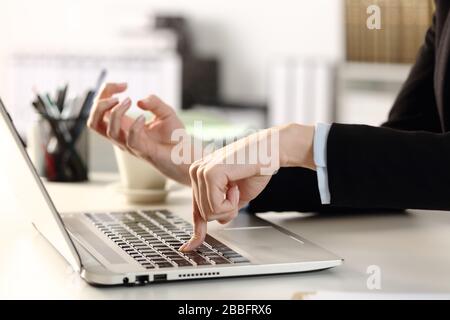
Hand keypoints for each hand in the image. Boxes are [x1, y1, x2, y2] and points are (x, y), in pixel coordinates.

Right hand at [87, 83, 192, 184]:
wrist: (185, 154)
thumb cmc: (173, 136)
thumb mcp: (165, 112)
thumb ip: (154, 102)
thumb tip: (140, 101)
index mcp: (124, 125)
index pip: (101, 109)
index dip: (106, 92)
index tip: (124, 84)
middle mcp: (123, 135)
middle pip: (94, 122)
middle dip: (99, 104)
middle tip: (118, 96)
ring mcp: (131, 144)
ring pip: (108, 131)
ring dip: (115, 113)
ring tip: (128, 101)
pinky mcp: (143, 151)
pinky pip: (130, 141)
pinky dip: (135, 127)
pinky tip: (143, 117)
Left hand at [179, 123, 314, 251]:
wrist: (270, 151)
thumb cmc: (256, 169)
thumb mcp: (236, 196)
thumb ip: (224, 208)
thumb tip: (218, 222)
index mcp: (200, 176)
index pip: (196, 210)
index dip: (196, 232)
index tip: (189, 248)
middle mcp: (195, 172)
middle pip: (205, 215)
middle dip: (226, 211)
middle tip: (237, 192)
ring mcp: (200, 171)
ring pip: (209, 214)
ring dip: (230, 206)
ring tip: (237, 186)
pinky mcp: (209, 174)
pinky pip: (216, 207)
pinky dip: (231, 203)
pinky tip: (236, 187)